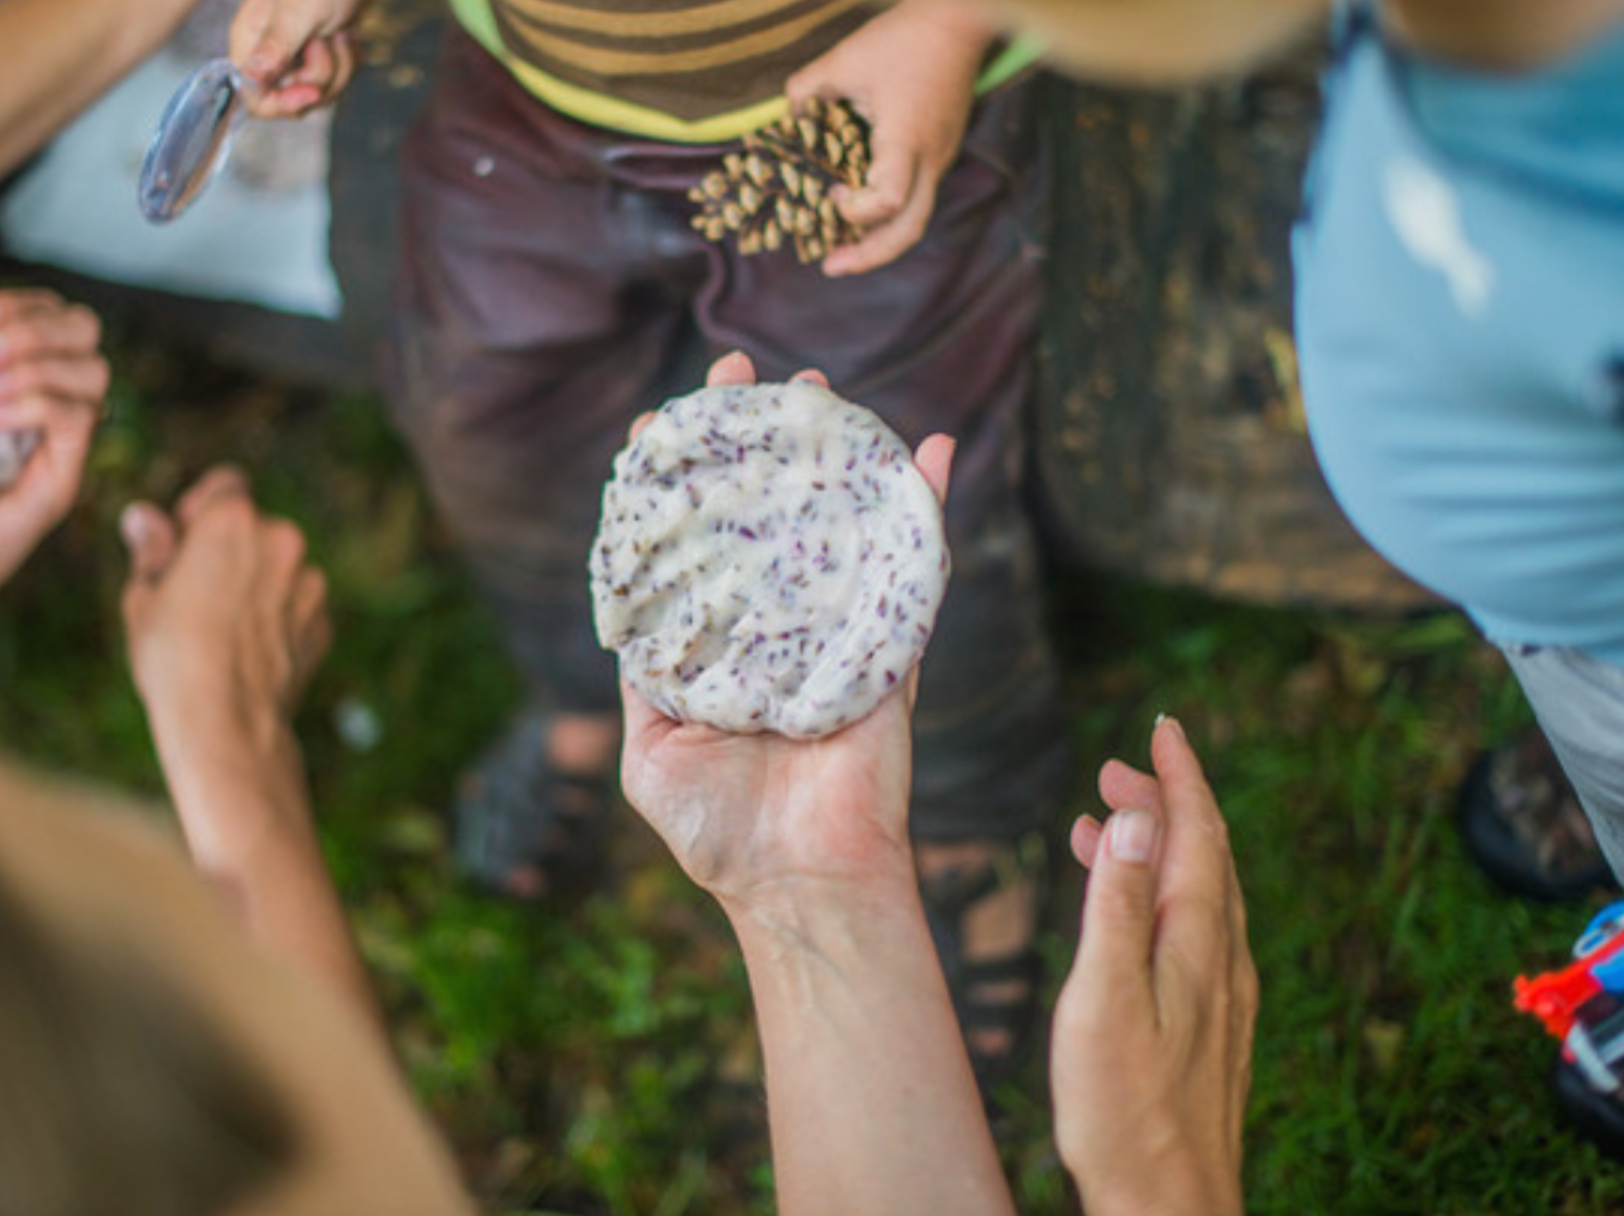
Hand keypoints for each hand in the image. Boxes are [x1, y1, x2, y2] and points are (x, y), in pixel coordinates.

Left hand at [0, 290, 106, 584]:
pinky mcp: (63, 477)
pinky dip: (33, 406)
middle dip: (34, 327)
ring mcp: (62, 440)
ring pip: (93, 369)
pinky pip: (75, 416)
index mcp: (22, 372)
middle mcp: (53, 399)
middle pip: (84, 327)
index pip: (52, 309)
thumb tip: (3, 325)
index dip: (19, 303)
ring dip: (36, 368)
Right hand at [120, 468, 330, 861]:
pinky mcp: (324, 619)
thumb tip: (144, 516)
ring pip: (280, 569)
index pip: (227, 484)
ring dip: (259, 584)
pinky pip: (297, 606)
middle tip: (198, 595)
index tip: (187, 538)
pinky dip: (279, 617)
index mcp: (232, 521)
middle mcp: (282, 539)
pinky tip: (249, 650)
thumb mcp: (144, 597)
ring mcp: (310, 581)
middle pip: (256, 529)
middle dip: (232, 550)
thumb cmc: (173, 656)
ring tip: (223, 630)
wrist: (228, 722)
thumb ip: (152, 549)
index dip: (203, 508)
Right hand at [229, 0, 367, 116]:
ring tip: (338, 32)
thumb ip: (275, 46)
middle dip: (321, 77)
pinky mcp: (321, 55)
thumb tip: (248, 78)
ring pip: (322, 92)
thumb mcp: (298, 12)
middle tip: (326, 41)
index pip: (254, 97)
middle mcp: (270, 54)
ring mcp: (297, 56)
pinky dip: (349, 59)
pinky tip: (347, 34)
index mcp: (251, 43)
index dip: (283, 103)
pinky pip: (339, 79)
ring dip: (340, 66)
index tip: (311, 92)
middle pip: (294, 99)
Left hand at [617, 352, 953, 909]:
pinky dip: (927, 507)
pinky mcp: (894, 646)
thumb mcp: (650, 750)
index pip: (695, 540)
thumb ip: (642, 678)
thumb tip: (627, 612)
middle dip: (760, 440)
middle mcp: (776, 624)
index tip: (667, 417)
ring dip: (837, 452)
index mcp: (716, 644)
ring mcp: (838, 629)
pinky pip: (916, 566)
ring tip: (825, 386)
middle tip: (750, 373)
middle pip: (769, 511)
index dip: (680, 477)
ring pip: (840, 522)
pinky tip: (933, 450)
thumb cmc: (718, 830)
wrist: (804, 884)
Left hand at [786, 0, 994, 276]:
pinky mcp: (941, 154)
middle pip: (908, 231)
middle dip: (868, 256)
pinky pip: (918, 199)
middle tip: (830, 265)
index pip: (887, 202)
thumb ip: (807, 91)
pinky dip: (889, 216)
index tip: (831, 193)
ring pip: (916, 220)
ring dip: (879, 241)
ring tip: (842, 250)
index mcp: (905, 141)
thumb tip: (784, 118)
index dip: (855, 211)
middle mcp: (930, 160)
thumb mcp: (845, 60)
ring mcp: (940, 160)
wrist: (960, 21)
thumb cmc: (903, 37)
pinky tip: (862, 214)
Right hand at [1051, 716, 1256, 1215]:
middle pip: (1203, 854)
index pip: (1196, 832)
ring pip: (1196, 892)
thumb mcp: (1105, 997)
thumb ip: (1118, 904)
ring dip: (1158, 847)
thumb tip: (1136, 818)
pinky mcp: (1208, 1023)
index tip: (1163, 727)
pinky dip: (1158, 895)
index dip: (1179, 776)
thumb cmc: (1124, 1108)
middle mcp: (1218, 957)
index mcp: (1194, 939)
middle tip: (1116, 767)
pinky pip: (1189, 930)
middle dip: (1166, 800)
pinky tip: (1127, 914)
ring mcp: (1219, 993)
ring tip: (1105, 825)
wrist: (1169, 1203)